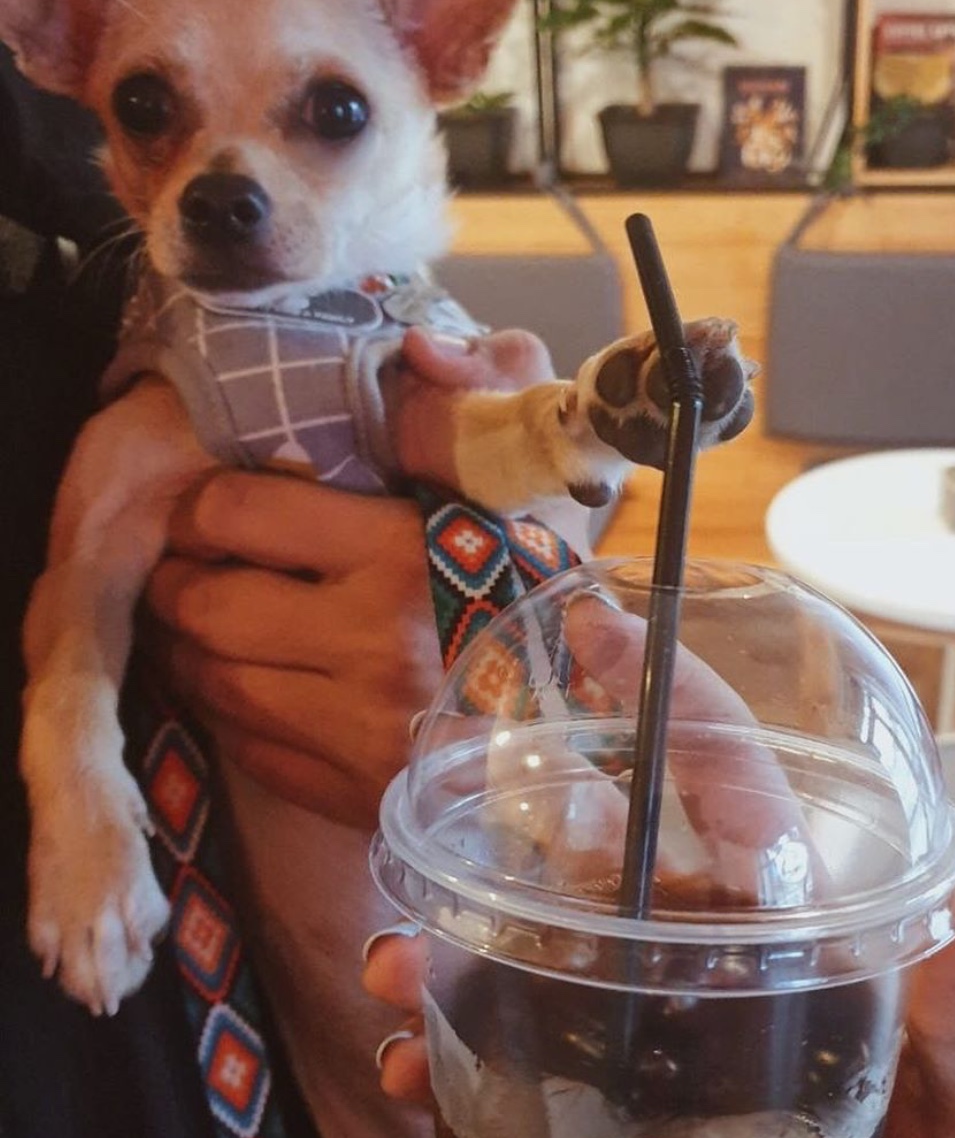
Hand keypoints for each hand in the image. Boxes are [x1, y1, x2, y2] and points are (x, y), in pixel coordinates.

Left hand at [144, 327, 589, 825]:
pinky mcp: (350, 792)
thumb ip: (483, 390)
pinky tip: (247, 686)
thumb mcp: (527, 478)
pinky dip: (227, 712)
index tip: (211, 506)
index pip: (238, 512)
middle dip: (177, 579)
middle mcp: (369, 644)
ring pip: (210, 680)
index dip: (204, 504)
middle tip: (186, 567)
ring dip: (189, 647)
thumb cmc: (545, 591)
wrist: (594, 724)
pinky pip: (245, 747)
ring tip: (205, 625)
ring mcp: (356, 730)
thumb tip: (416, 345)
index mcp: (401, 553)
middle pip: (204, 604)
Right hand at [362, 599, 954, 1137]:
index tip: (605, 633)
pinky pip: (498, 1074)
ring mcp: (638, 1051)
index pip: (729, 792)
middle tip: (457, 804)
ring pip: (529, 957)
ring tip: (397, 962)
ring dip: (451, 941)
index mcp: (789, 939)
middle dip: (522, 825)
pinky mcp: (586, 1133)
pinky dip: (440, 1052)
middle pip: (602, 866)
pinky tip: (410, 1060)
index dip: (673, 705)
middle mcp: (702, 976)